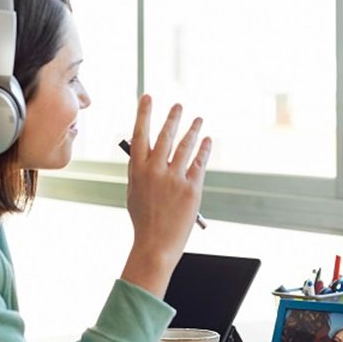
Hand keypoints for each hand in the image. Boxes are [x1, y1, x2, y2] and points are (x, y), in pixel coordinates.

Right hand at [120, 95, 211, 297]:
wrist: (155, 245)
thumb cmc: (144, 219)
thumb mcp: (134, 192)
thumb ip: (141, 171)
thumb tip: (148, 151)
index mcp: (137, 170)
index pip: (140, 134)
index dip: (144, 113)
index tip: (148, 97)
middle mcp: (155, 171)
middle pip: (165, 136)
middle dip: (172, 118)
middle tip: (178, 105)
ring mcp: (174, 179)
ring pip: (185, 146)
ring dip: (192, 130)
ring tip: (198, 119)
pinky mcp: (192, 188)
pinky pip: (200, 163)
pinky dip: (204, 150)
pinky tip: (208, 140)